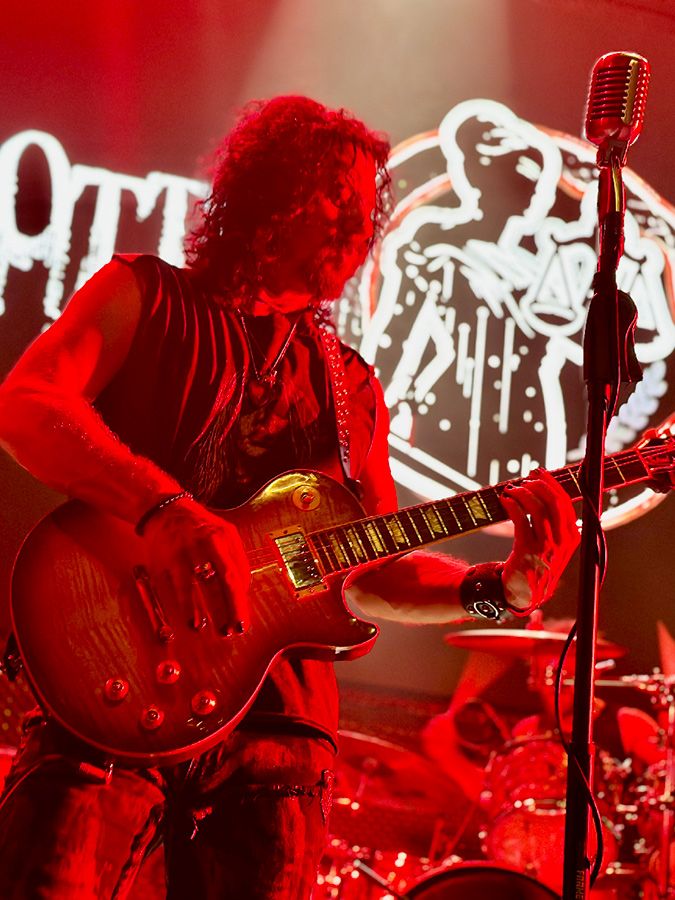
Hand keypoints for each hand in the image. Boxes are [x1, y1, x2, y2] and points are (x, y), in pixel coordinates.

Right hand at [142, 498, 250, 635]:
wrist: (166, 508)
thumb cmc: (194, 525)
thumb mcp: (218, 532)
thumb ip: (230, 556)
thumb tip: (240, 588)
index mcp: (228, 537)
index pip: (242, 572)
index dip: (243, 596)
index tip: (243, 614)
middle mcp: (214, 542)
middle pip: (231, 580)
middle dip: (237, 607)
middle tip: (239, 628)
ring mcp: (193, 550)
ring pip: (210, 585)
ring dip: (217, 610)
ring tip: (220, 629)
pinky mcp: (174, 558)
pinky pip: (184, 587)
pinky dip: (189, 607)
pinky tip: (193, 620)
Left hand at [500, 469, 579, 611]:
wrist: (527, 593)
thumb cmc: (540, 564)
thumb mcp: (557, 546)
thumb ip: (558, 524)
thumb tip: (549, 493)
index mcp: (573, 537)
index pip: (566, 502)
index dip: (551, 483)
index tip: (539, 473)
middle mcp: (562, 540)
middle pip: (553, 501)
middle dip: (539, 484)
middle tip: (526, 478)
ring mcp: (546, 546)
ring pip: (536, 507)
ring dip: (522, 493)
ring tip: (512, 490)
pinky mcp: (527, 549)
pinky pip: (520, 519)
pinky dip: (512, 505)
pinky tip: (505, 501)